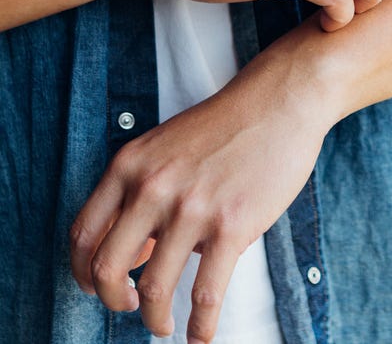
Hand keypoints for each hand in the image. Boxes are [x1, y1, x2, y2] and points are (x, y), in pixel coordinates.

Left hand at [69, 35, 339, 342]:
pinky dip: (200, 325)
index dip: (82, 271)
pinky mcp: (232, 226)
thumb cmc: (227, 122)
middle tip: (127, 308)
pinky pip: (206, 293)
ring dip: (154, 320)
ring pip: (153, 289)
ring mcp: (192, 208)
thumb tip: (142, 248)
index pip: (84, 233)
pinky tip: (201, 335)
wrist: (278, 101)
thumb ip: (146, 188)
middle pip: (106, 270)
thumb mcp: (169, 144)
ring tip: (164, 325)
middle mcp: (153, 188)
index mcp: (131, 165)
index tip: (94, 286)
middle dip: (112, 302)